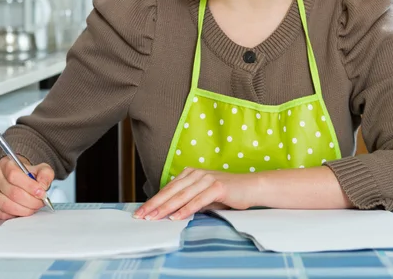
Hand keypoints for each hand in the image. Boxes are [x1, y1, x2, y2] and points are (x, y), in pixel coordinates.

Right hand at [0, 156, 54, 219]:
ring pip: (5, 205)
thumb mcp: (40, 169)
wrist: (16, 177)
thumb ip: (45, 175)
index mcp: (6, 164)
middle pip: (12, 192)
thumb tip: (43, 186)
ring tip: (32, 208)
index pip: (14, 175)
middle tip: (40, 203)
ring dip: (23, 210)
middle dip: (30, 201)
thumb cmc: (27, 174)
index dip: (30, 186)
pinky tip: (20, 211)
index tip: (41, 193)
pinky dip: (12, 215)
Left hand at [133, 167, 259, 220]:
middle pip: (171, 191)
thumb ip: (189, 201)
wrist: (251, 187)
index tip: (141, 211)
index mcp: (191, 173)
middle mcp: (197, 173)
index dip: (154, 200)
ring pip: (182, 195)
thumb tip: (170, 212)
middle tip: (141, 216)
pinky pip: (198, 200)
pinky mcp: (217, 186)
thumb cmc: (228, 193)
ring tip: (154, 218)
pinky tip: (176, 217)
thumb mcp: (204, 196)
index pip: (168, 188)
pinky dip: (186, 209)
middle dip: (155, 204)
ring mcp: (207, 178)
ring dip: (166, 208)